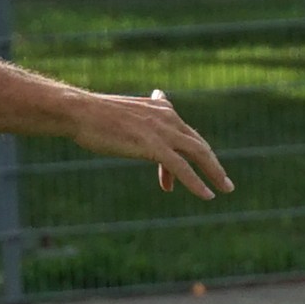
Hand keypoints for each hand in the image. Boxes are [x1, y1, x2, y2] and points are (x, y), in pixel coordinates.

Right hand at [62, 83, 233, 197]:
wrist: (80, 112)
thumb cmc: (93, 116)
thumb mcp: (121, 115)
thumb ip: (136, 120)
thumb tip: (133, 125)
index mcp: (160, 108)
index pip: (182, 134)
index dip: (185, 156)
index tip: (171, 180)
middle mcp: (167, 117)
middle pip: (198, 143)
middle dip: (213, 163)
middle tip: (224, 181)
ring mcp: (162, 131)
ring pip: (198, 154)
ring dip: (214, 173)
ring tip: (224, 189)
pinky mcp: (154, 146)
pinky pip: (182, 168)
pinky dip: (197, 182)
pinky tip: (207, 195)